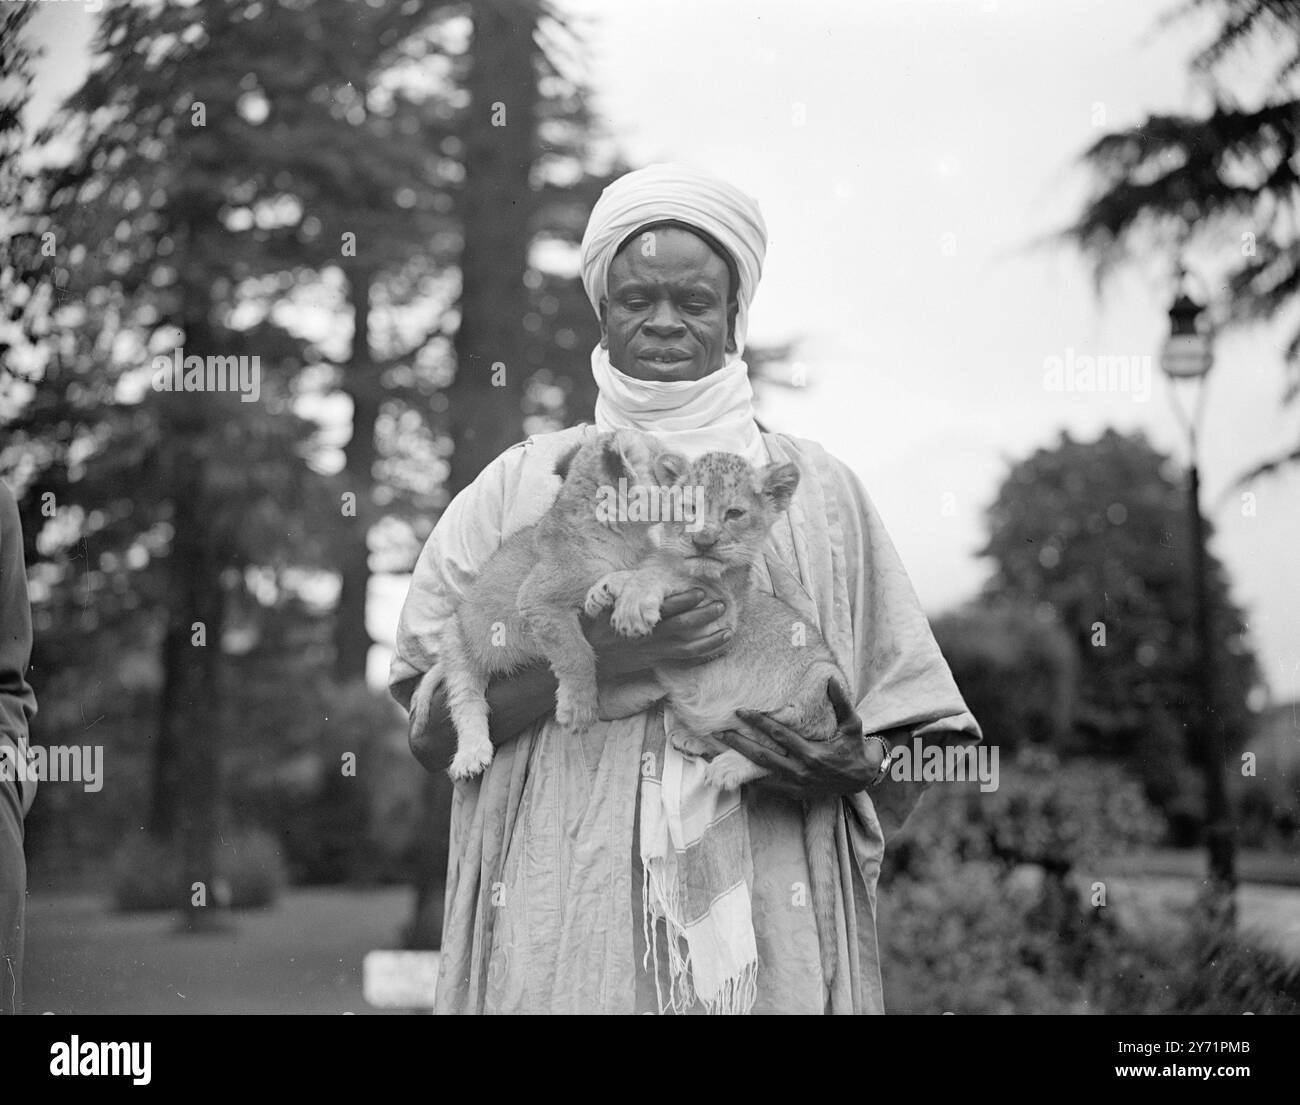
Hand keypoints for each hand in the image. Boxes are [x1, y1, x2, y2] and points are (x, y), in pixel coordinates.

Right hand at [583, 588, 732, 676]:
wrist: (588, 657)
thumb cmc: (595, 625)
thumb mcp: (600, 604)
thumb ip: (617, 591)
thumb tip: (631, 574)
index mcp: (635, 616)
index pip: (662, 608)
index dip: (682, 601)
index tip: (698, 592)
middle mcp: (647, 633)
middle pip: (680, 624)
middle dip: (702, 615)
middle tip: (721, 604)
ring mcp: (654, 648)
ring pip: (687, 644)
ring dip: (709, 636)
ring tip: (728, 629)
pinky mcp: (657, 658)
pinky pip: (684, 657)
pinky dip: (704, 651)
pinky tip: (721, 643)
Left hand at [715, 678, 884, 798]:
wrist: (859, 779)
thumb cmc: (853, 747)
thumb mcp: (852, 724)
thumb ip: (841, 702)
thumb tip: (831, 679)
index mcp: (812, 753)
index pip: (779, 735)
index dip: (759, 723)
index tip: (742, 712)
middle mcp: (801, 771)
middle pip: (763, 756)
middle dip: (740, 743)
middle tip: (721, 732)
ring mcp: (795, 784)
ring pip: (761, 772)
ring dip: (740, 761)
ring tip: (719, 751)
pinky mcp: (793, 792)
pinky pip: (767, 786)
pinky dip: (750, 778)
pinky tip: (733, 770)